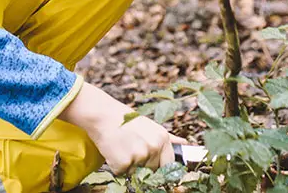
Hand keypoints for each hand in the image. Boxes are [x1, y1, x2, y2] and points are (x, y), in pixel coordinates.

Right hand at [58, 82, 187, 173]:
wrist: (102, 115)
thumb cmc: (125, 119)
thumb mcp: (150, 125)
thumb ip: (168, 138)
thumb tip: (185, 143)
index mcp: (162, 139)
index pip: (168, 165)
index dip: (158, 167)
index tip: (151, 166)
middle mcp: (153, 148)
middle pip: (151, 170)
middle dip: (141, 164)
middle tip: (129, 147)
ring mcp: (139, 156)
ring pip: (136, 173)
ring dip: (128, 165)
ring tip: (121, 147)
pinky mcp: (123, 163)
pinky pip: (122, 173)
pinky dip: (116, 165)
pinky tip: (113, 150)